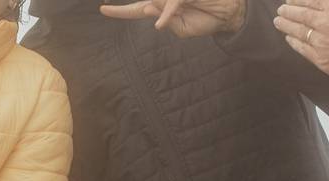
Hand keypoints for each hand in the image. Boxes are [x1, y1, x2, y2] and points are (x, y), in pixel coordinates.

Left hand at [100, 0, 246, 37]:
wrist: (225, 15)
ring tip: (181, 9)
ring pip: (155, 1)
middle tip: (107, 8)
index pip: (136, 10)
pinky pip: (170, 2)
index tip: (103, 10)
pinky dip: (166, 12)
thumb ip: (168, 22)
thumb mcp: (183, 30)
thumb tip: (150, 6)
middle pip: (140, 2)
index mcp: (161, 10)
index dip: (119, 11)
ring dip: (160, 9)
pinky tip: (162, 22)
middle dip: (126, 9)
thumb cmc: (204, 20)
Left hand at [273, 0, 328, 84]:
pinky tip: (289, 38)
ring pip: (298, 31)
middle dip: (288, 11)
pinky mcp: (320, 59)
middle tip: (280, 10)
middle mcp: (324, 23)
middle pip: (300, 15)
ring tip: (278, 21)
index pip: (310, 1)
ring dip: (286, 25)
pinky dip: (293, 42)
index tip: (290, 0)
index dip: (298, 1)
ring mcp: (320, 42)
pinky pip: (301, 48)